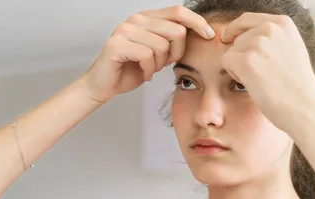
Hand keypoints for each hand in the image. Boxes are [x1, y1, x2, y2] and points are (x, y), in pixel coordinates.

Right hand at [82, 5, 214, 102]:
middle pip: (176, 31)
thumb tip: (201, 33)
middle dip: (177, 53)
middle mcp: (135, 19)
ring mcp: (124, 30)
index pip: (178, 11)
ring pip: (162, 46)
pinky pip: (147, 56)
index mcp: (146, 17)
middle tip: (165, 64)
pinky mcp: (116, 45)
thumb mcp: (158, 52)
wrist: (104, 85)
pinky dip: (149, 70)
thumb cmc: (131, 69)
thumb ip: (172, 40)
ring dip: (160, 64)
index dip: (197, 22)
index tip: (210, 35)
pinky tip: (143, 73)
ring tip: (150, 69)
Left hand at [220, 13, 314, 130]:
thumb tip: (244, 34)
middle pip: (237, 37)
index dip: (235, 29)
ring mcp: (258, 44)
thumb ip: (272, 37)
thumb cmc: (297, 84)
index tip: (228, 38)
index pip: (247, 18)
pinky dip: (234, 74)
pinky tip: (252, 83)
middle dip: (241, 55)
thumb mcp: (292, 48)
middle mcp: (270, 29)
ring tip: (261, 79)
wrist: (304, 106)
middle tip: (263, 73)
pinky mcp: (246, 61)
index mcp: (283, 23)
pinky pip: (226, 62)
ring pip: (231, 51)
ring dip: (239, 66)